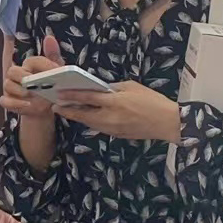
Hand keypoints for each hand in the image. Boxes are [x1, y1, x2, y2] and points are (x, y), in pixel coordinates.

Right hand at [0, 35, 63, 120]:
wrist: (47, 108)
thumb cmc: (50, 87)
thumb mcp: (55, 72)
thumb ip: (53, 55)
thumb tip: (49, 37)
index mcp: (29, 66)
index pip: (30, 61)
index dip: (42, 65)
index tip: (55, 71)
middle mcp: (18, 75)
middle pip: (12, 71)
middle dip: (23, 76)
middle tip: (34, 81)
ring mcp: (12, 89)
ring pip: (7, 85)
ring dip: (19, 90)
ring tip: (31, 94)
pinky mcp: (10, 102)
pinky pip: (5, 101)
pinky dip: (14, 104)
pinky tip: (27, 104)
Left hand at [55, 81, 181, 143]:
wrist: (167, 123)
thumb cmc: (152, 101)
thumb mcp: (133, 87)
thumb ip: (114, 88)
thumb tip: (101, 88)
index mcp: (115, 102)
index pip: (88, 97)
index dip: (72, 95)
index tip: (59, 93)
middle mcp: (110, 117)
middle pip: (83, 114)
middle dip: (68, 110)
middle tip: (56, 106)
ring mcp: (112, 128)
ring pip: (89, 123)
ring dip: (79, 116)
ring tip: (68, 110)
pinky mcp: (116, 135)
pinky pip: (99, 127)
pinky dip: (91, 121)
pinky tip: (87, 116)